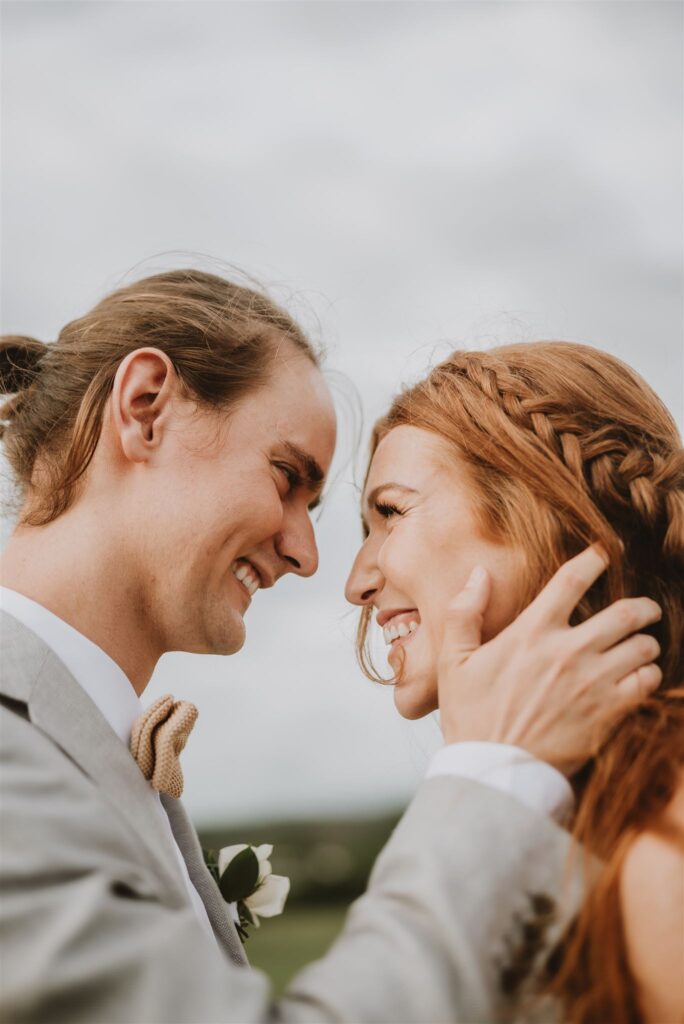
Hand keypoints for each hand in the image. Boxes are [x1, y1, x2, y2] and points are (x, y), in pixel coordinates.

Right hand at [437, 546, 661, 772]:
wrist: (493, 771)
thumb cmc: (471, 716)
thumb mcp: (453, 661)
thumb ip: (463, 611)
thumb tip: (480, 573)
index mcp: (531, 632)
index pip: (572, 579)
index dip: (595, 558)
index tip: (606, 553)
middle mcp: (568, 651)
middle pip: (625, 611)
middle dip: (642, 606)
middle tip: (646, 608)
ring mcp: (593, 683)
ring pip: (642, 646)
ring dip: (646, 641)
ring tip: (642, 644)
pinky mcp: (609, 713)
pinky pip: (647, 682)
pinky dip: (649, 674)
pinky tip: (640, 676)